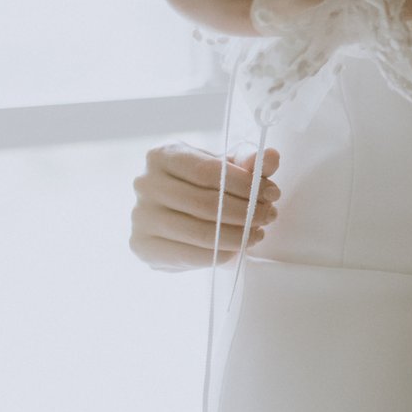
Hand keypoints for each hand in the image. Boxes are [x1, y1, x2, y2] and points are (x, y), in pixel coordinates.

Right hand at [130, 143, 279, 270]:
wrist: (171, 212)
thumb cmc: (202, 184)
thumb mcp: (224, 167)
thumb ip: (248, 161)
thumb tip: (271, 157)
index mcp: (162, 155)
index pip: (209, 171)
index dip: (245, 184)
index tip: (272, 193)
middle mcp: (145, 184)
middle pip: (205, 204)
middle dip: (246, 212)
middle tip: (269, 216)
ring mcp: (140, 217)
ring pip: (200, 232)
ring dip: (238, 236)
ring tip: (257, 233)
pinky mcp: (142, 246)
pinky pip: (190, 255)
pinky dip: (220, 254)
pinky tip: (236, 249)